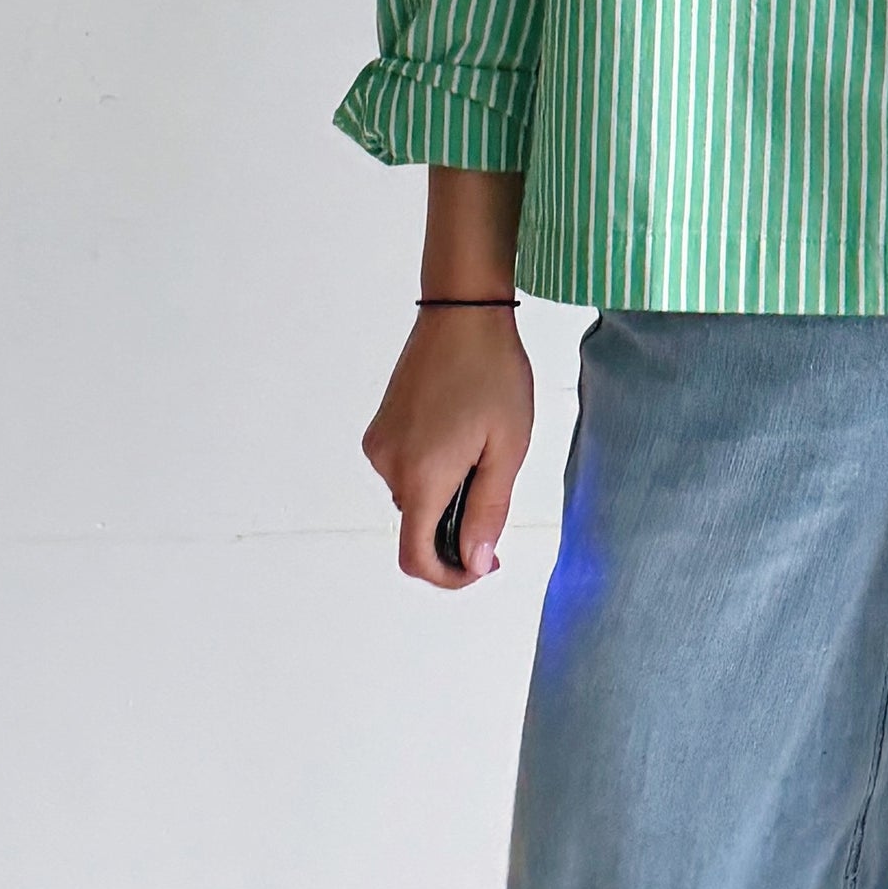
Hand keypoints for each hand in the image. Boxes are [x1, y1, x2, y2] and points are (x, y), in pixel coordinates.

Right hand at [362, 307, 533, 589]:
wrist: (463, 312)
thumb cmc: (493, 373)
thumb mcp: (507, 447)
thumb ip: (489, 511)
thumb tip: (475, 563)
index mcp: (422, 476)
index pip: (415, 557)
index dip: (447, 576)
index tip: (480, 565)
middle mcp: (390, 465)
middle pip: (419, 526)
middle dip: (457, 524)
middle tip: (496, 482)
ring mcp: (380, 445)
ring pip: (415, 497)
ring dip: (447, 491)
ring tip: (481, 444)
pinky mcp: (380, 428)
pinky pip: (406, 469)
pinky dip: (433, 468)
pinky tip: (460, 430)